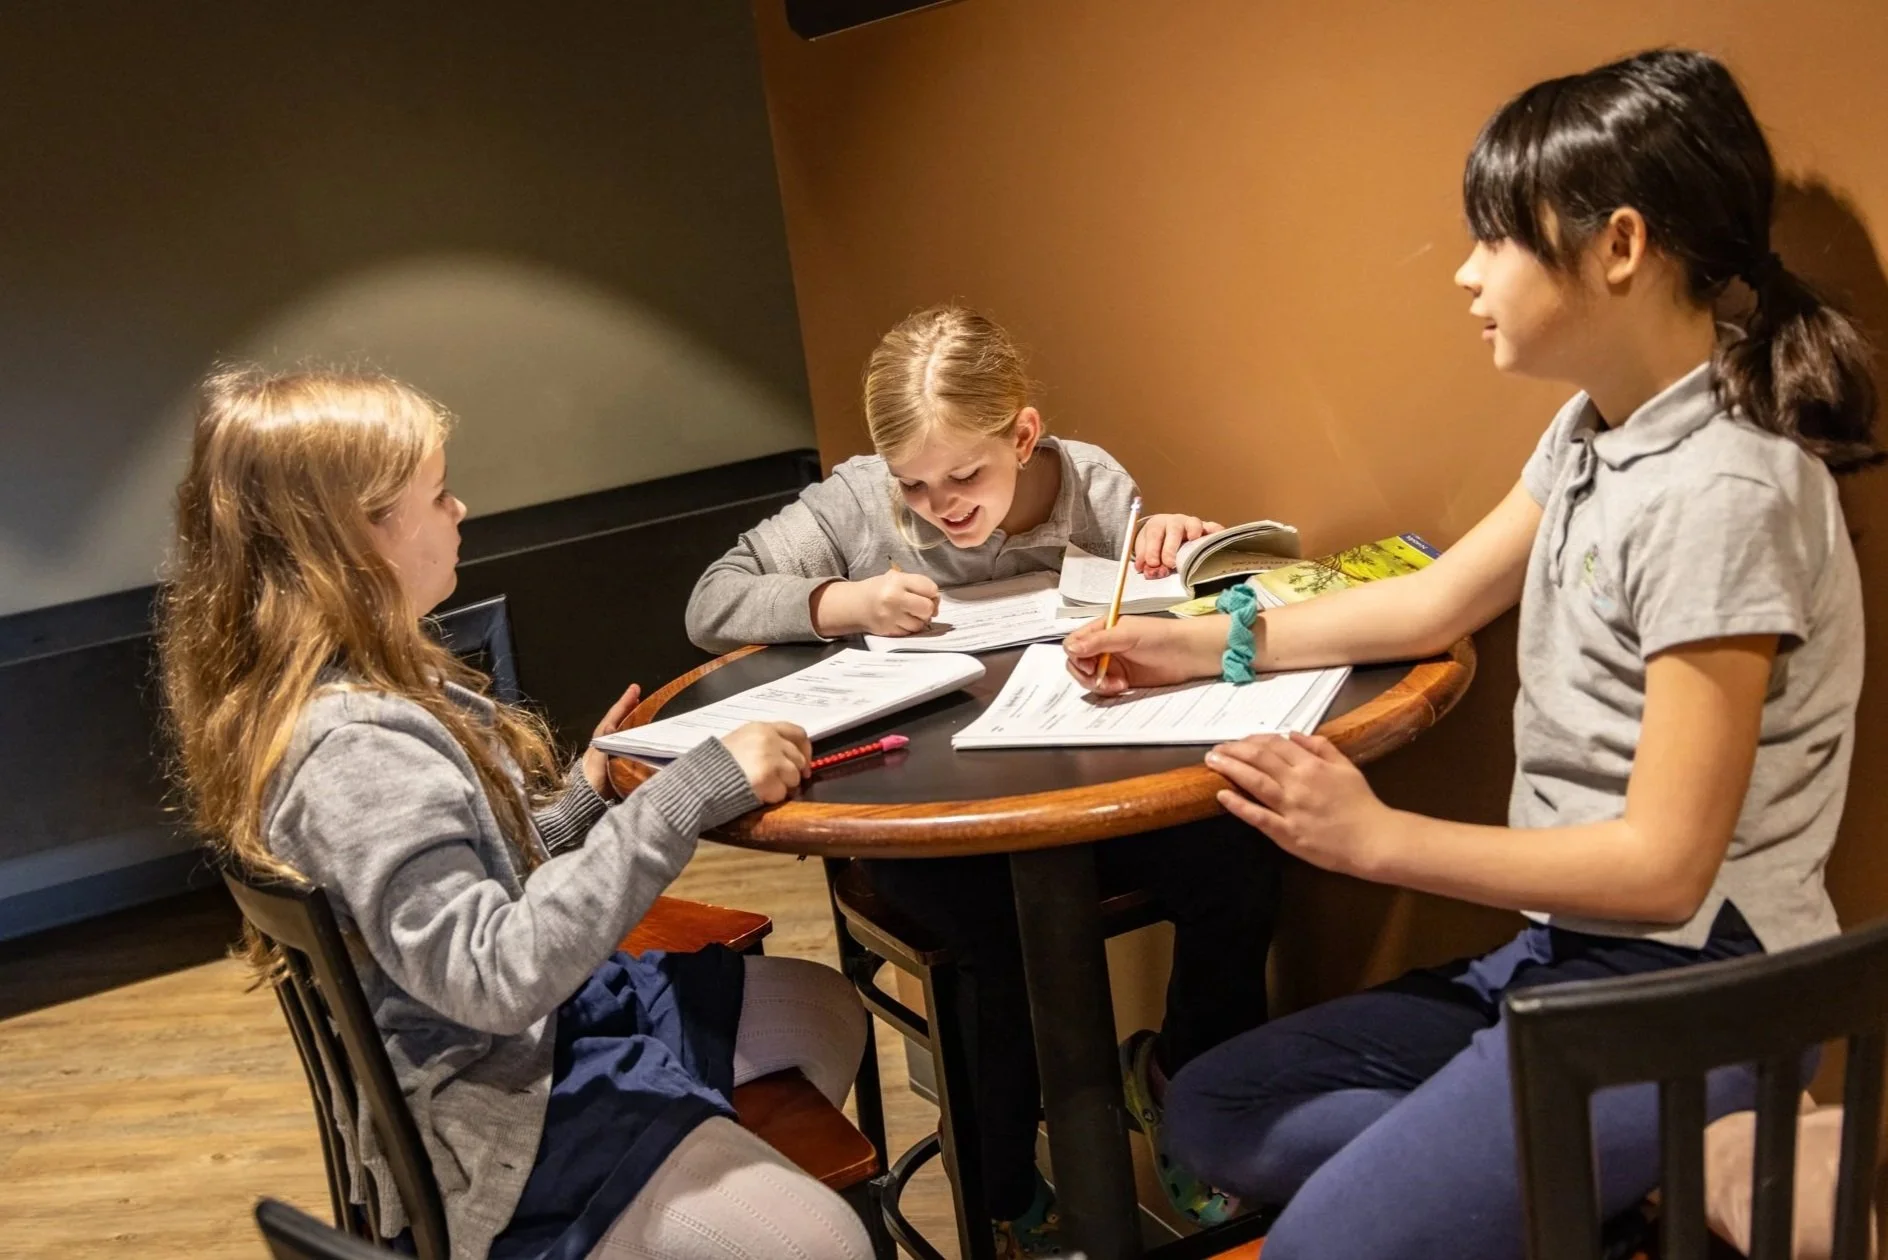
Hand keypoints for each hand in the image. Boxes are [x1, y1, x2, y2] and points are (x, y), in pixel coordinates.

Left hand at [583, 682, 642, 798]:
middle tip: (641, 698)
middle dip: (630, 710)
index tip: (635, 688)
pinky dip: (636, 740)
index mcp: (600, 741)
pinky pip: (629, 748)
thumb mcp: (599, 761)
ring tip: (646, 714)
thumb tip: (612, 727)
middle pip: (619, 723)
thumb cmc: (592, 782)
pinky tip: (646, 741)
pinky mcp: (616, 768)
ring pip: (624, 735)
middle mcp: (604, 745)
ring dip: (634, 723)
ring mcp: (610, 756)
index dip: (624, 702)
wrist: (584, 804)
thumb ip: (607, 746)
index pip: (614, 717)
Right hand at [720, 721, 812, 803]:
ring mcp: (770, 758)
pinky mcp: (768, 778)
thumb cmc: (716, 763)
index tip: (804, 765)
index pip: (798, 733)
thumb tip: (790, 757)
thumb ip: (765, 743)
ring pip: (794, 777)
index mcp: (762, 728)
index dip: (805, 750)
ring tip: (761, 787)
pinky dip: (772, 798)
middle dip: (793, 773)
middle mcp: (769, 739)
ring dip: (782, 787)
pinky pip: (782, 793)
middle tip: (778, 783)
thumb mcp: (741, 741)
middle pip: (798, 759)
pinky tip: (756, 794)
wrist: (699, 780)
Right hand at [823, 571, 940, 636]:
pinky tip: (903, 621)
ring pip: (920, 623)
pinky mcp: (888, 631)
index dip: (932, 592)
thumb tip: (936, 601)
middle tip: (921, 606)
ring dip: (920, 620)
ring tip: (911, 614)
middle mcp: (894, 598)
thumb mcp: (896, 578)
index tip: (926, 594)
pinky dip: (910, 628)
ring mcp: (890, 617)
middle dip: (928, 608)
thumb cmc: (880, 590)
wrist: (855, 605)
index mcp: (897, 581)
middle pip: (927, 608)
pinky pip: (910, 632)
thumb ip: (917, 584)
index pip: (930, 588)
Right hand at [1064, 614, 1226, 694]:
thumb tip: (1071, 649)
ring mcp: (1112, 664)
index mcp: (1102, 629)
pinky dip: (1107, 691)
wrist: (1187, 653)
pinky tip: (1123, 687)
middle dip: (1085, 674)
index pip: (1074, 643)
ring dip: (1097, 684)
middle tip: (1100, 679)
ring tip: (1117, 685)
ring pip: (1088, 678)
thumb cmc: (1160, 636)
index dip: (1076, 656)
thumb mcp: (1127, 634)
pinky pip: (1103, 688)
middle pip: (1077, 663)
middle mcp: (1103, 646)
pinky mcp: (1121, 680)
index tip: (1088, 665)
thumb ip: (1098, 641)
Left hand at [1135, 514, 1224, 577]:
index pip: (1154, 533)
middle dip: (1170, 546)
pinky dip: (1215, 531)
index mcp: (1157, 525)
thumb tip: (1151, 572)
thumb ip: (1146, 563)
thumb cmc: (1155, 546)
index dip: (1152, 549)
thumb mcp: (1146, 553)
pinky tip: (1218, 536)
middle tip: (1169, 563)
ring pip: (1194, 523)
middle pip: (1174, 528)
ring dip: (1194, 530)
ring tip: (1193, 539)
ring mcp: (1191, 524)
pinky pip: (1212, 527)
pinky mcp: (1205, 529)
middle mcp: (1175, 522)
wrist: (1165, 536)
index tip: (1152, 563)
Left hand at [1204, 732, 1389, 876]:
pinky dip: (1239, 805)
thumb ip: (1322, 748)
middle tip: (1216, 749)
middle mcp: (1299, 783)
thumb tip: (1296, 734)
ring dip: (1231, 768)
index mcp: (1313, 765)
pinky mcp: (1288, 833)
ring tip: (1212, 761)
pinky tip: (1222, 795)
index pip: (1276, 744)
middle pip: (1260, 758)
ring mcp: (1291, 808)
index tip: (1239, 741)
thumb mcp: (1346, 767)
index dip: (1253, 740)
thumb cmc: (1362, 804)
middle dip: (1234, 750)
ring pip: (1255, 782)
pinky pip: (1259, 817)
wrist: (1374, 839)